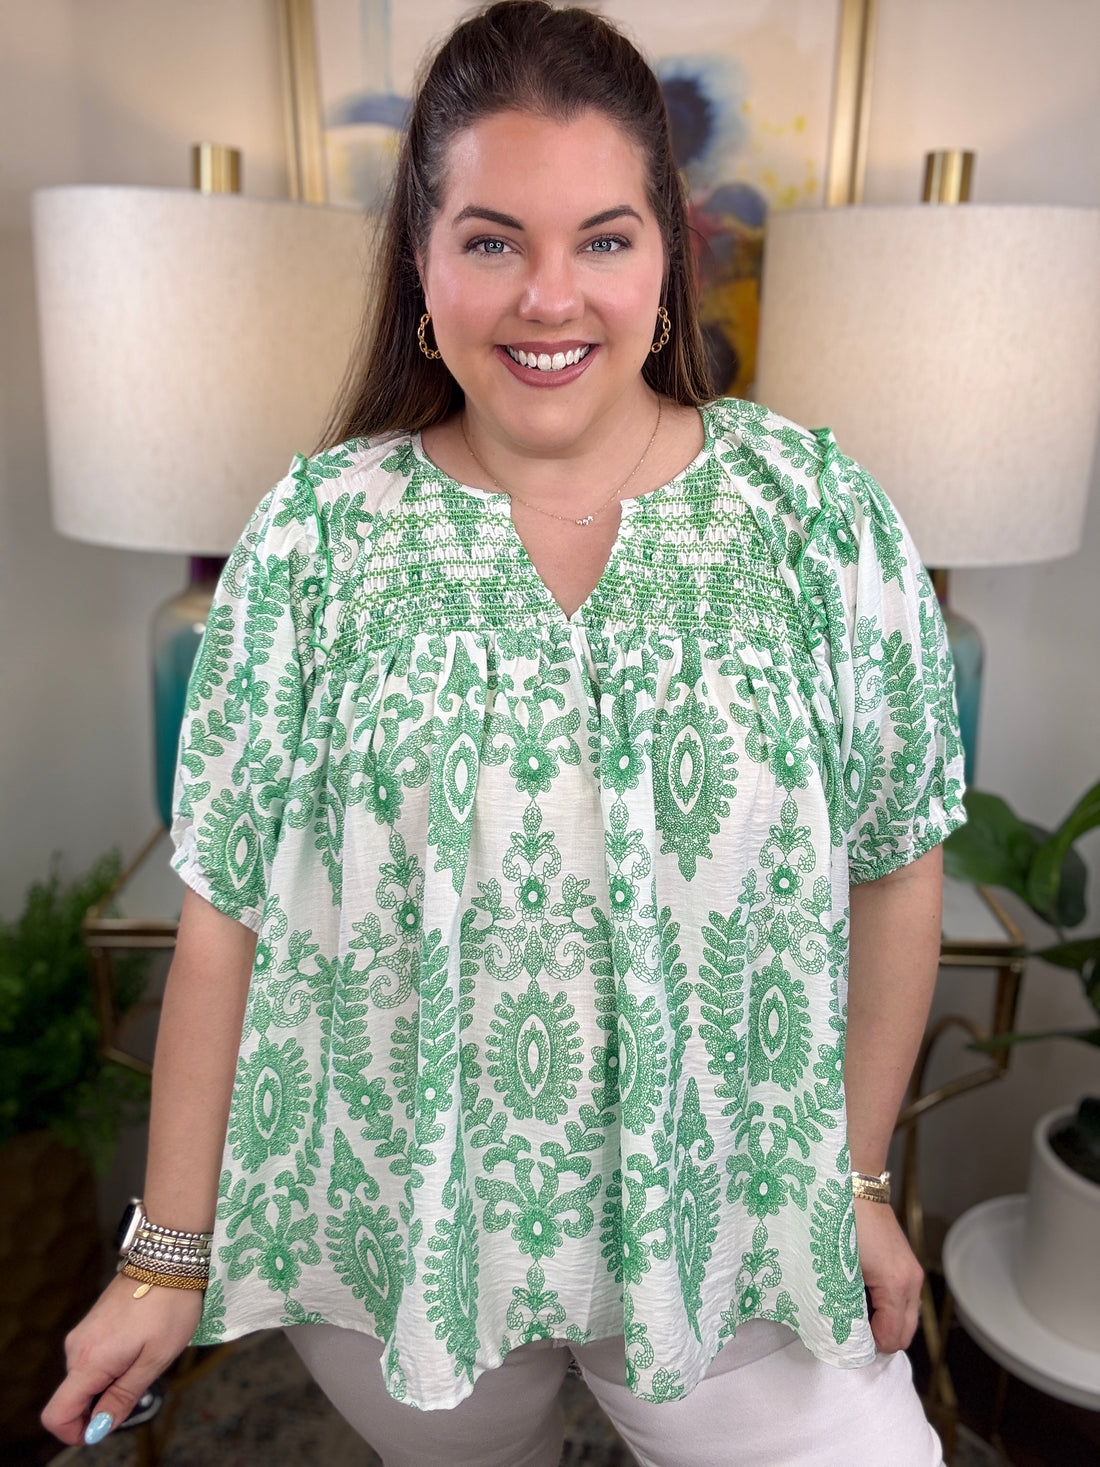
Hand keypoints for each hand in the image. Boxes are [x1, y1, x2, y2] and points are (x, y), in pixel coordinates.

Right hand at [41, 1272, 203, 1445]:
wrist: (169, 1258)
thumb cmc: (168, 1307)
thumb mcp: (154, 1360)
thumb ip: (122, 1397)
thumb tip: (98, 1428)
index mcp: (89, 1361)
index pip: (57, 1414)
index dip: (76, 1432)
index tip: (105, 1428)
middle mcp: (77, 1348)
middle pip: (74, 1398)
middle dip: (103, 1404)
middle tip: (142, 1382)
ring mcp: (83, 1333)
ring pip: (86, 1378)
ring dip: (110, 1382)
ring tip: (145, 1358)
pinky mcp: (92, 1324)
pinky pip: (93, 1358)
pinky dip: (112, 1364)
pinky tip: (140, 1346)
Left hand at [853, 1197, 923, 1353]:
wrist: (852, 1185)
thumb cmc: (841, 1222)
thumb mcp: (839, 1268)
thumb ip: (846, 1304)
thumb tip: (848, 1332)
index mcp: (897, 1284)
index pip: (893, 1338)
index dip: (869, 1345)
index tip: (846, 1337)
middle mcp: (911, 1280)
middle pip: (904, 1332)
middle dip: (879, 1337)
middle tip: (849, 1329)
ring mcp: (911, 1271)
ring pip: (905, 1316)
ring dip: (882, 1321)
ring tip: (852, 1308)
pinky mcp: (906, 1264)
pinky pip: (902, 1299)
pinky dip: (886, 1305)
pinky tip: (861, 1293)